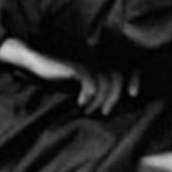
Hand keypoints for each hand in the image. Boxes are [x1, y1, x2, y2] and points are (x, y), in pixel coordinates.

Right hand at [0, 37, 139, 115]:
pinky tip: (80, 101)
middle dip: (114, 97)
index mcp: (101, 61)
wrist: (37, 61)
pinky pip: (90, 80)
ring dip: (99, 100)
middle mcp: (96, 60)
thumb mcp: (80, 81)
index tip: (133, 94)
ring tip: (88, 109)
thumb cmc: (59, 74)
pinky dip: (88, 93)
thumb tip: (108, 104)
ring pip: (105, 81)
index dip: (134, 78)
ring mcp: (86, 62)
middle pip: (117, 77)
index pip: (126, 66)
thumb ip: (95, 87)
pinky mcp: (75, 66)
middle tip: (105, 111)